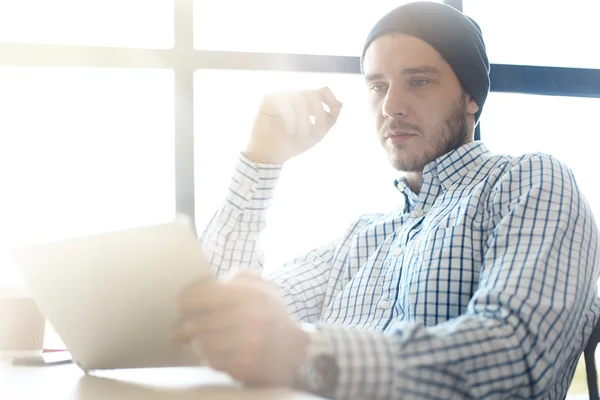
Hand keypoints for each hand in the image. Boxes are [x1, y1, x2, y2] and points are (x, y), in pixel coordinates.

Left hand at [173, 271, 308, 385]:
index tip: (182, 304)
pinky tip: (213, 351)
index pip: (204, 294)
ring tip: (197, 339)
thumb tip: (203, 285)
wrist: (296, 349)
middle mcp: (252, 319)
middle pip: (198, 322)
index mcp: (252, 295)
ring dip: (196, 342)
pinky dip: (208, 356)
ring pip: (202, 343)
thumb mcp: (262, 286)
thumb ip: (238, 277)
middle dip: (185, 326)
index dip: (187, 299)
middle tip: (179, 329)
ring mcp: (249, 344)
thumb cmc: (272, 313)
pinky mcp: (246, 366)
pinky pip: (212, 361)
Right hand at [243, 86, 342, 163]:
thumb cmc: (292, 145)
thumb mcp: (316, 134)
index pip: (323, 91)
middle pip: (313, 95)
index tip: (335, 112)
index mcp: (306, 102)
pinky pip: (285, 103)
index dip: (332, 100)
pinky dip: (291, 119)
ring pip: (300, 99)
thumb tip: (340, 104)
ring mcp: (281, 96)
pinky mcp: (269, 100)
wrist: (270, 156)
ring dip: (304, 121)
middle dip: (319, 115)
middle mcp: (294, 96)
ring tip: (300, 135)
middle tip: (317, 132)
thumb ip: (329, 120)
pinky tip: (290, 131)